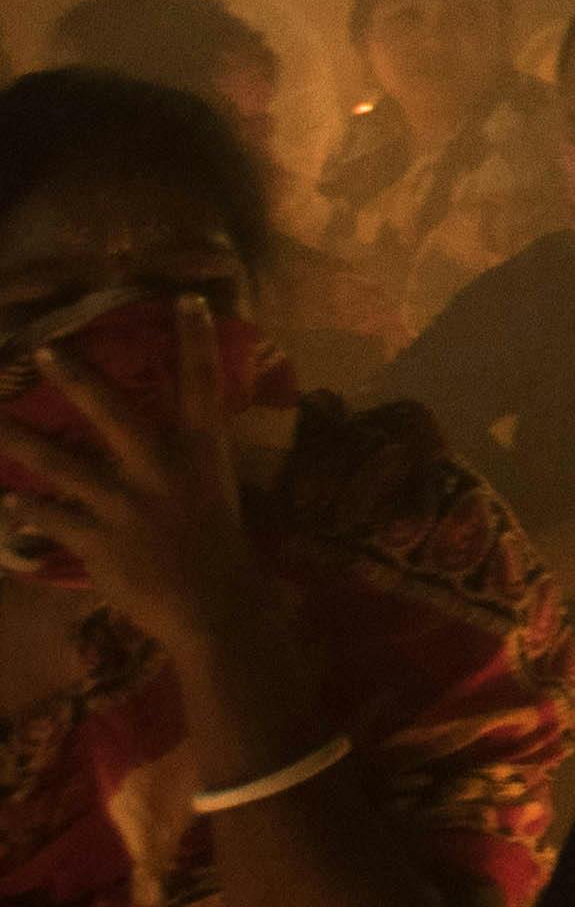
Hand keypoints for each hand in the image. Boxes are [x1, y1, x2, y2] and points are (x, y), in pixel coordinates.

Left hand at [0, 316, 276, 675]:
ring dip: (19, 438)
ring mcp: (122, 503)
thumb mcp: (214, 491)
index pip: (201, 384)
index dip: (194, 339)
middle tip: (46, 347)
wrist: (213, 607)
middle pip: (111, 411)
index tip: (184, 300)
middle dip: (79, 377)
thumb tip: (166, 441)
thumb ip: (187, 462)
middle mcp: (159, 467)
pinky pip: (47, 517)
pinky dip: (22, 508)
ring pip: (60, 462)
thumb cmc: (222, 548)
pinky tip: (1, 500)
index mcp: (202, 451)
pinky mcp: (94, 539)